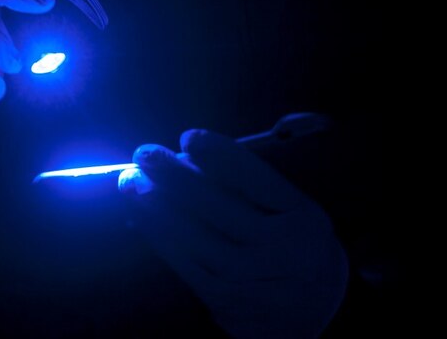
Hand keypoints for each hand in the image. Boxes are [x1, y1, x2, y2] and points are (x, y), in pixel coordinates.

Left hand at [120, 129, 347, 338]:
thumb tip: (188, 154)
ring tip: (130, 182)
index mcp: (301, 216)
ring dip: (155, 206)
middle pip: (218, 206)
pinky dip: (158, 237)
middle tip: (144, 154)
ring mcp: (250, 279)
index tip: (188, 137)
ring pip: (195, 237)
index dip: (218, 155)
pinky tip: (139, 216)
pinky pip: (184, 263)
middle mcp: (279, 249)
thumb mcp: (291, 208)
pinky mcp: (224, 300)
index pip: (255, 179)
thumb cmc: (294, 242)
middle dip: (175, 176)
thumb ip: (249, 183)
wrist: (316, 310)